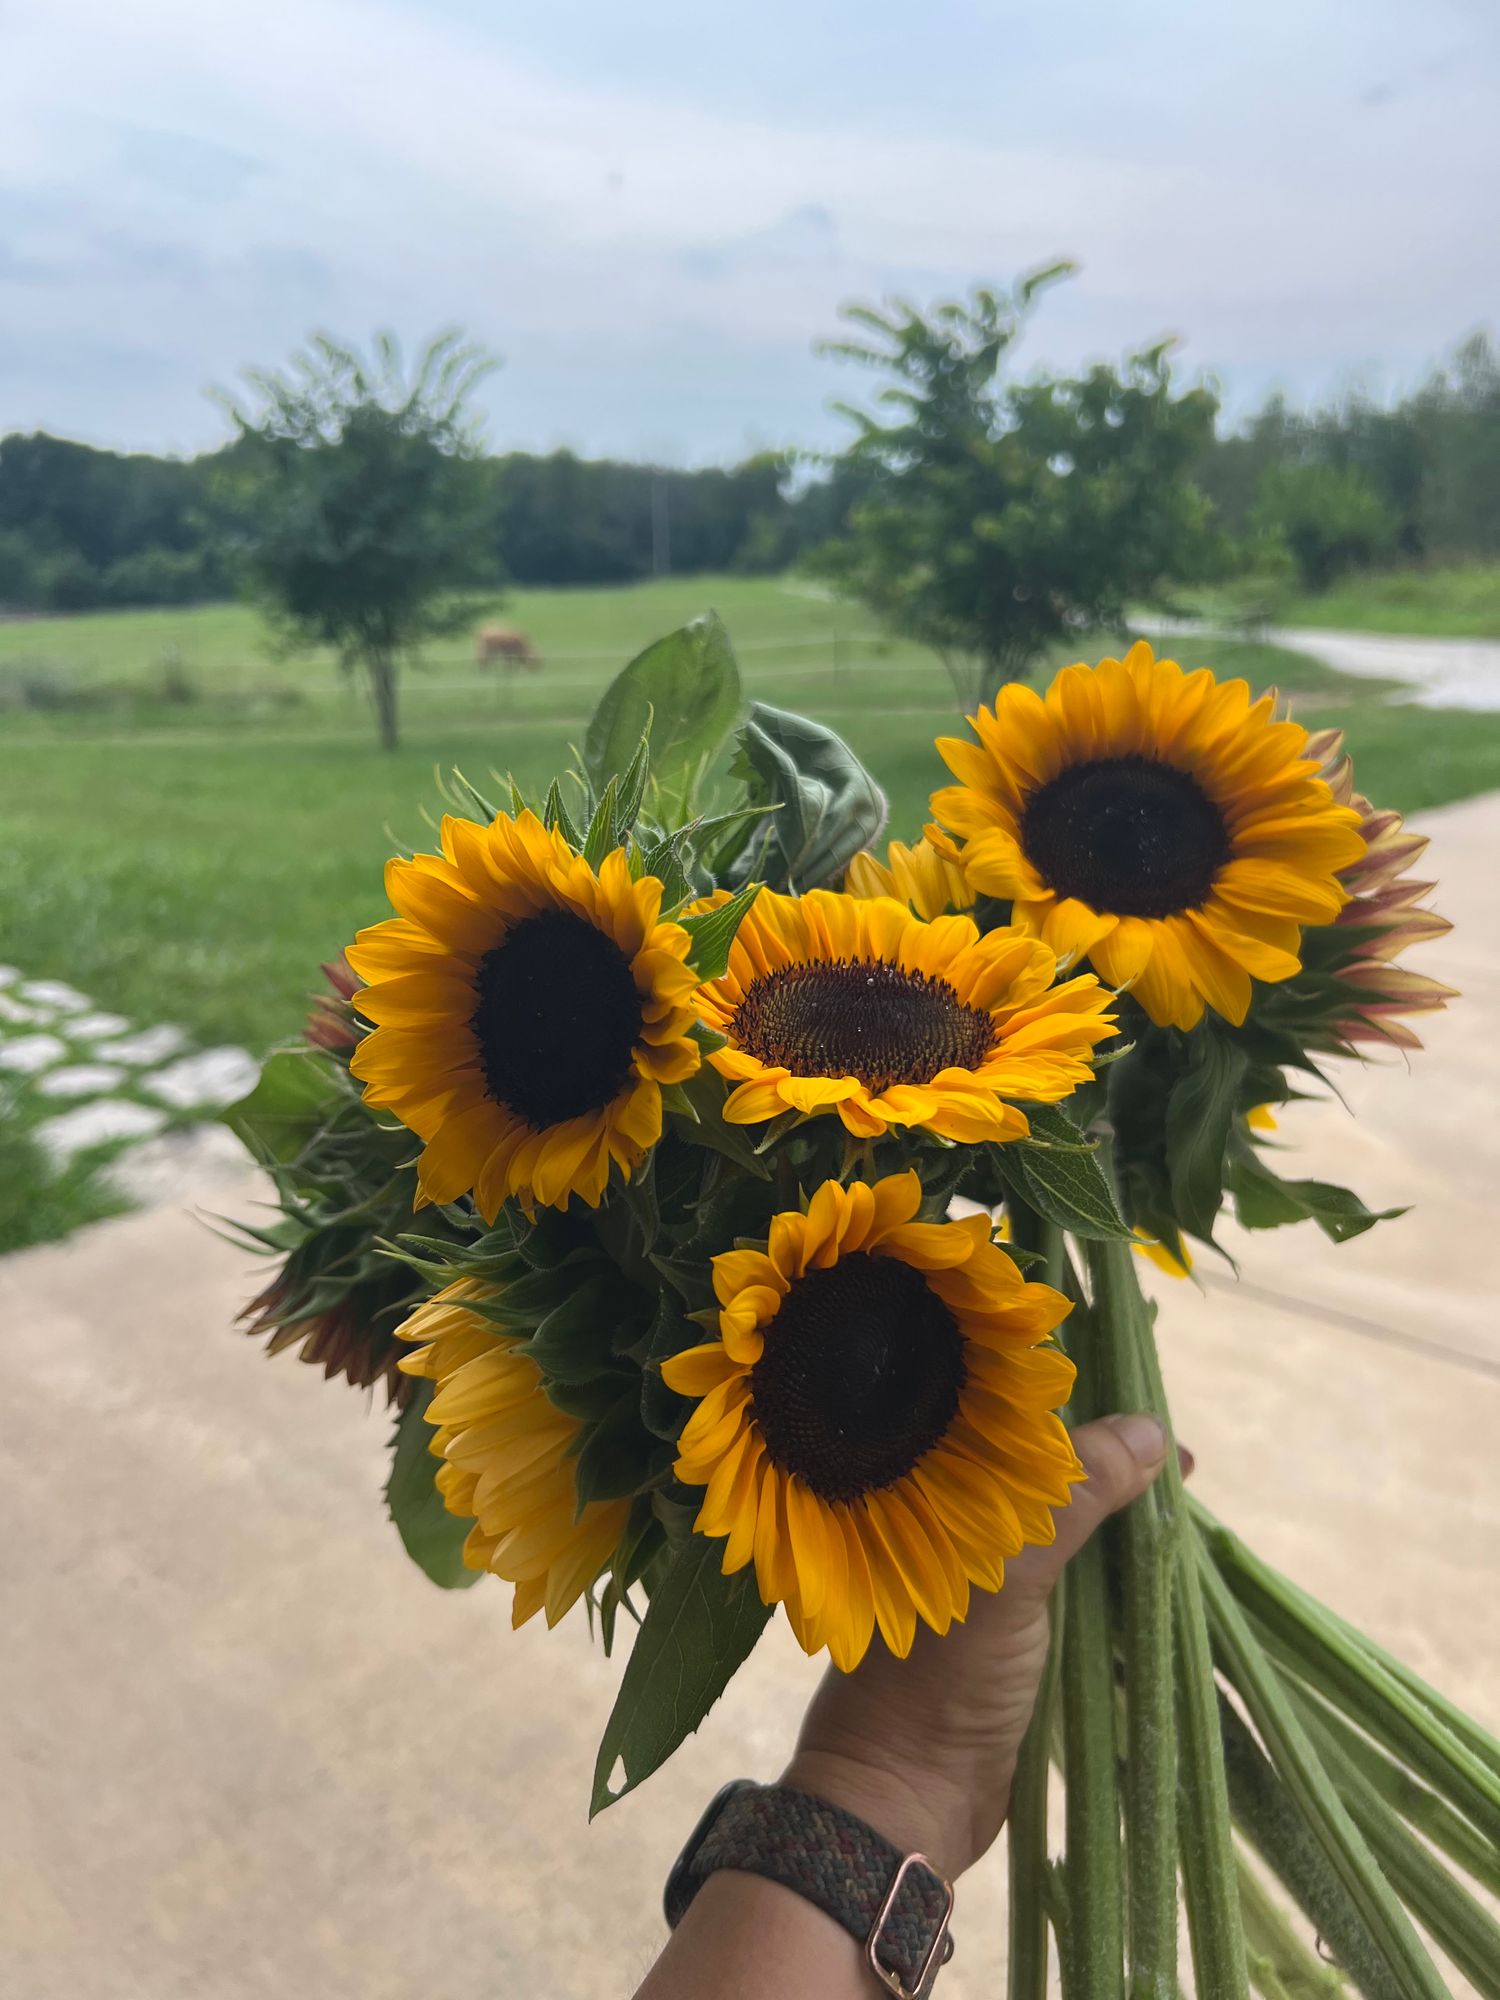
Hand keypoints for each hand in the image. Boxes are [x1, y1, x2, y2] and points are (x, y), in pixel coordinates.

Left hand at [781, 1412, 1172, 1879]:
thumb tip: (1151, 1429)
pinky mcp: (1018, 1637)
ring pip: (1066, 1531)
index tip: (1145, 1405)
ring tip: (1179, 1501)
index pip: (1009, 1428)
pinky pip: (1075, 1587)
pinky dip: (1115, 1573)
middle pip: (1044, 1479)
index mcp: (931, 1498)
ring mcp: (989, 1585)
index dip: (1076, 1411)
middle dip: (1109, 1463)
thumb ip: (1071, 1497)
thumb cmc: (940, 1676)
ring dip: (1119, 1520)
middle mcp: (958, 1530)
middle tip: (1180, 1460)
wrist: (908, 1798)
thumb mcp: (1009, 1573)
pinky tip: (1159, 1564)